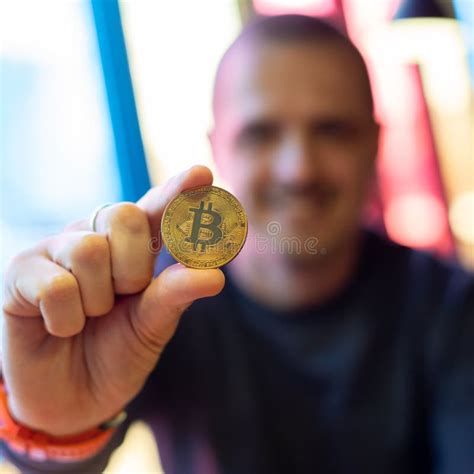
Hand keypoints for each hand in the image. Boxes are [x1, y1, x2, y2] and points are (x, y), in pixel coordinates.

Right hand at [1, 166, 224, 435]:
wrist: (72, 399)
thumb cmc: (117, 353)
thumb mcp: (153, 325)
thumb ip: (176, 295)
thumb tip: (216, 276)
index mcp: (134, 248)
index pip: (158, 209)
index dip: (179, 191)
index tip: (203, 174)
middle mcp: (96, 239)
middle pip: (124, 215)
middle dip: (132, 267)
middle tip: (122, 297)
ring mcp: (56, 252)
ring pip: (89, 250)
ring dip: (97, 300)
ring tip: (89, 317)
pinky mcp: (21, 273)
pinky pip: (56, 286)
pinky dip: (66, 320)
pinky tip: (59, 328)